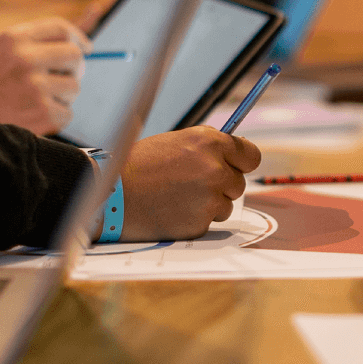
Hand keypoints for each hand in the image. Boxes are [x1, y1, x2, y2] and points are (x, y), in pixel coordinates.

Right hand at [0, 18, 93, 134]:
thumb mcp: (5, 47)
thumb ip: (45, 34)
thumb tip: (97, 10)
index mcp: (14, 39)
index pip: (61, 28)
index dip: (77, 38)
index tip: (84, 48)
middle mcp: (25, 60)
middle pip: (75, 56)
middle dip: (74, 67)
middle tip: (62, 76)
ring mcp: (35, 88)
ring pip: (74, 86)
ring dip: (63, 94)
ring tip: (37, 98)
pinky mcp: (42, 114)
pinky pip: (68, 112)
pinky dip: (57, 115)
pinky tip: (34, 114)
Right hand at [118, 126, 262, 241]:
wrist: (111, 195)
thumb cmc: (138, 166)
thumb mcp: (175, 142)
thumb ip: (207, 148)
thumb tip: (235, 153)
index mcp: (208, 142)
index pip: (251, 155)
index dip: (242, 163)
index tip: (236, 167)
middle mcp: (214, 168)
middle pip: (239, 183)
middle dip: (221, 185)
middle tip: (191, 185)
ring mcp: (209, 197)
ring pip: (227, 204)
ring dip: (209, 204)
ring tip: (177, 197)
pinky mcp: (201, 222)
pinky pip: (210, 221)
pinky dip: (195, 219)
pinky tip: (172, 211)